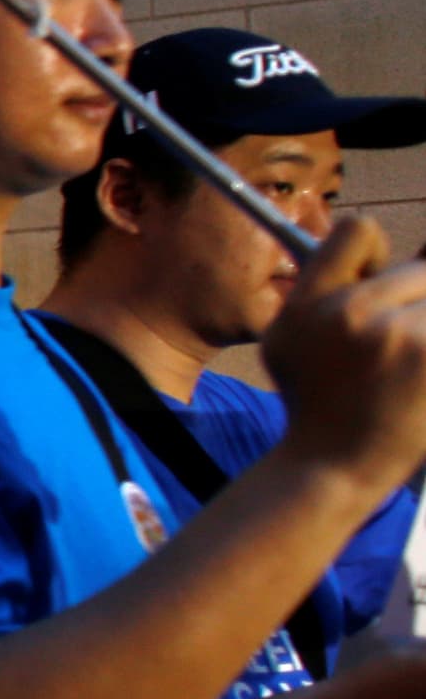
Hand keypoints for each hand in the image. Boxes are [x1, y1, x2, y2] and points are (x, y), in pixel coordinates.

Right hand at [263, 218, 425, 494]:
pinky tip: (417, 377)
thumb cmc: (315, 400)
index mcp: (316, 304)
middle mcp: (360, 315)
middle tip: (400, 346)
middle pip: (420, 269)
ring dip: (425, 325)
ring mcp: (410, 341)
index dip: (374, 258)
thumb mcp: (287, 338)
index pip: (358, 231)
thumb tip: (388, 245)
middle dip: (417, 301)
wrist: (336, 466)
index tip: (383, 290)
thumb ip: (325, 283)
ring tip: (408, 366)